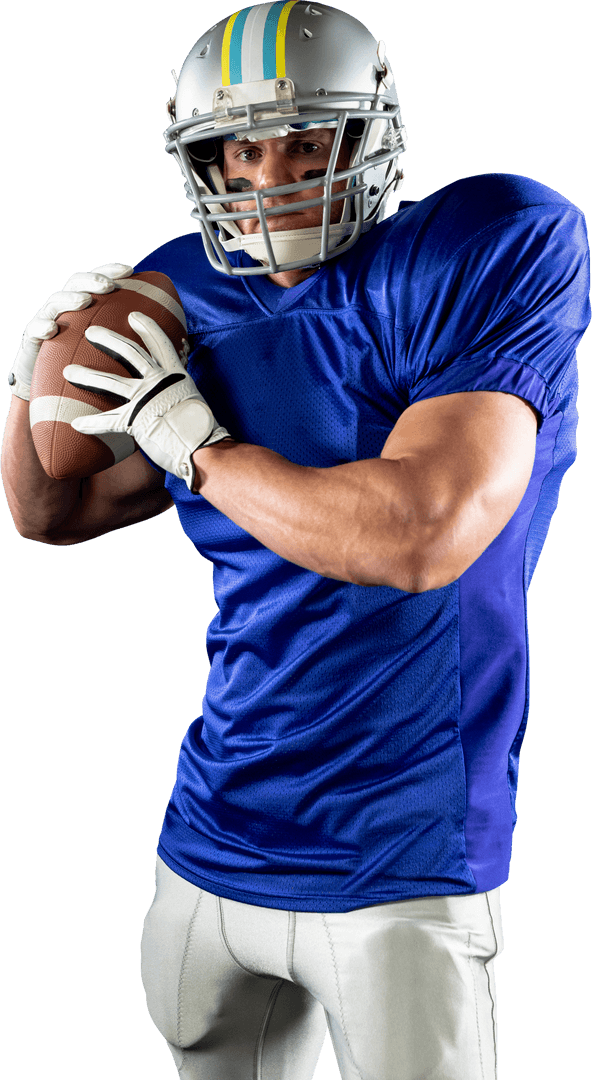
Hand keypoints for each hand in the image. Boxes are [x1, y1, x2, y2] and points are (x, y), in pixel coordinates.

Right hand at [8, 263, 133, 400]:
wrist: (52, 387)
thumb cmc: (87, 366)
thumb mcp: (111, 351)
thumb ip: (131, 340)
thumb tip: (172, 341)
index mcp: (85, 306)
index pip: (97, 281)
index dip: (110, 271)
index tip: (129, 270)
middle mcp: (66, 308)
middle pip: (76, 284)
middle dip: (92, 281)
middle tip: (108, 286)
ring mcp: (46, 320)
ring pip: (55, 302)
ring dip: (69, 299)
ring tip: (84, 301)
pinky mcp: (32, 338)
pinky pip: (34, 330)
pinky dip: (42, 327)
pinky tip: (52, 329)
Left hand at [64, 312, 229, 489]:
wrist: (203, 448)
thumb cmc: (204, 430)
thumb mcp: (194, 400)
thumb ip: (179, 392)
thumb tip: (178, 392)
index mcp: (175, 376)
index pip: (160, 344)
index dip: (147, 327)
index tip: (134, 315)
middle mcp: (158, 382)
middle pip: (130, 353)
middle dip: (108, 340)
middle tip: (91, 332)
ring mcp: (145, 400)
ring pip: (110, 381)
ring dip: (87, 375)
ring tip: (69, 371)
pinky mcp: (135, 422)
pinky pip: (107, 421)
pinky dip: (91, 423)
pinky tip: (75, 424)